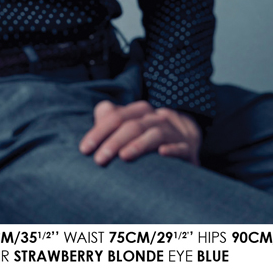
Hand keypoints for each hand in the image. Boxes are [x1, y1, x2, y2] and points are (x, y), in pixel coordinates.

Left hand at [79, 100, 200, 166]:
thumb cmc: (149, 136)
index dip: (99, 131)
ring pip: (155, 134)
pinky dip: (172, 149)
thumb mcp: (129, 125)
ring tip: (124, 157)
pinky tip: (162, 154)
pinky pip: (181, 147)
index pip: (116, 116)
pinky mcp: (187, 148)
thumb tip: (98, 113)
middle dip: (114, 141)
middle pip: (132, 125)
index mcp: (140, 112)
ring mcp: (173, 132)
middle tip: (99, 160)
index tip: (85, 149)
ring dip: (138, 144)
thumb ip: (111, 120)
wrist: (187, 140)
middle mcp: (156, 118)